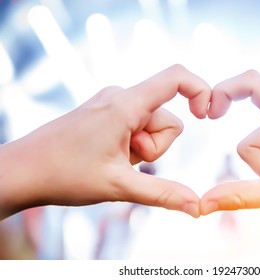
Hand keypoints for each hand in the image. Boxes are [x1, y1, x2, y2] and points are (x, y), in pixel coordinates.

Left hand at [0, 65, 209, 218]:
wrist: (22, 171)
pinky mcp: (106, 113)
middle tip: (126, 161)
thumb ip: (162, 194)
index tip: (207, 115)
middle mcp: (120, 96)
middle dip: (156, 147)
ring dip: (142, 149)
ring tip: (115, 161)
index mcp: (125, 105)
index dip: (200, 90)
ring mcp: (112, 104)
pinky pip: (136, 126)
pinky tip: (110, 157)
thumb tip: (197, 206)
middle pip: (166, 119)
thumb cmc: (64, 174)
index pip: (175, 77)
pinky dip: (132, 145)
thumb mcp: (119, 186)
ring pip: (152, 126)